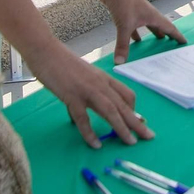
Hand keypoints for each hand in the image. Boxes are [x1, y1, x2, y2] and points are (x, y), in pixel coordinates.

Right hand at [24, 41, 152, 148]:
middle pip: (123, 105)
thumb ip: (90, 87)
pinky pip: (83, 118)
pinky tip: (96, 144)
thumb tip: (89, 104)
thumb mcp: (83, 74)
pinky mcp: (71, 95)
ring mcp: (86, 89)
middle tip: (148, 136)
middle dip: (137, 122)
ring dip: (122, 128)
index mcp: (104, 77)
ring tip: (130, 142)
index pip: (126, 94)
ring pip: (110, 111)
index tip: (139, 122)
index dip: (134, 109)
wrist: (45, 49)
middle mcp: (100, 84)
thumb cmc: (61, 62)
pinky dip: (90, 133)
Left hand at [106, 0, 186, 64]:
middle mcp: (147, 14)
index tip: (184, 42)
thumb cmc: (123, 0)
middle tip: (173, 44)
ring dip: (153, 34)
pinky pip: (135, 26)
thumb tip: (120, 62)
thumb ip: (123, 45)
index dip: (177, 36)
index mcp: (153, 16)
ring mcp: (138, 13)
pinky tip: (134, 40)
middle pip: (161, 27)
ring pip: (148, 26)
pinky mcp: (128, 13)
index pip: (169, 28)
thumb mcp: (124, 26)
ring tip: (156, 42)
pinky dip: (136, 34)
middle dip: (167, 35)